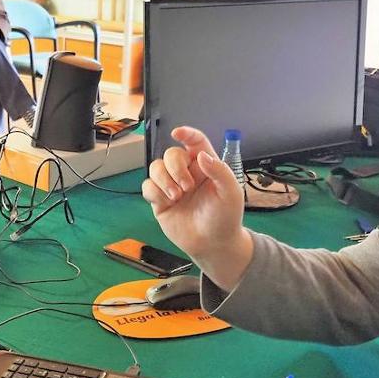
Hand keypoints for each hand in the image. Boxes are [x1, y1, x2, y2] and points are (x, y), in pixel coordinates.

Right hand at [141, 126, 251, 289]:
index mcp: (206, 166)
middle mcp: (187, 173)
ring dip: (164, 180)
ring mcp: (172, 186)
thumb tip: (201, 155)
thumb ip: (219, 171)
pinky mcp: (159, 200)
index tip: (178, 133)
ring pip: (156, 167)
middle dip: (175, 168)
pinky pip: (147, 186)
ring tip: (177, 196)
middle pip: (171, 154)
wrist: (213, 244)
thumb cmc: (225, 218)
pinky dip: (154, 192)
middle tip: (187, 187)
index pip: (195, 142)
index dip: (186, 134)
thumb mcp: (231, 193)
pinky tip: (167, 203)